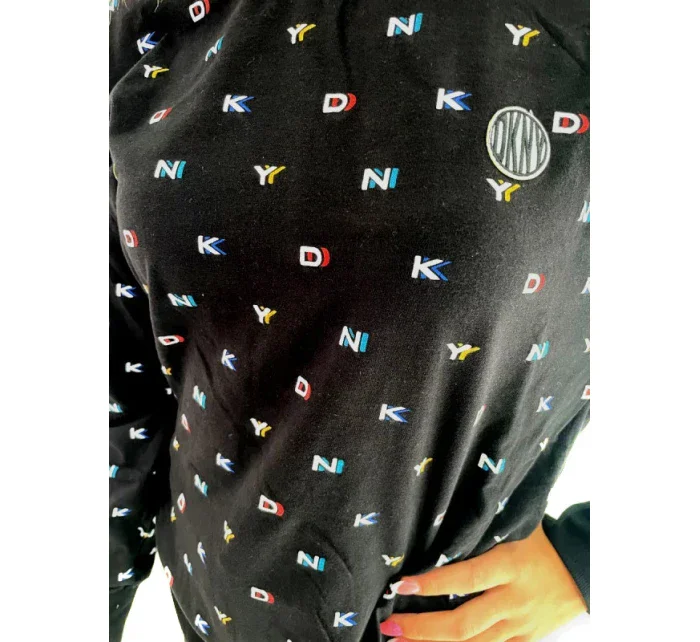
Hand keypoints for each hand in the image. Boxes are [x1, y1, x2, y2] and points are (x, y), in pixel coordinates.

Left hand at [379, 522, 586, 640]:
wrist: (585, 572)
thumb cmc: (542, 543)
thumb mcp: (515, 528)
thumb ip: (482, 527)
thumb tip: (441, 514)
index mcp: (510, 565)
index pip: (466, 577)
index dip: (433, 584)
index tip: (402, 585)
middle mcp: (514, 599)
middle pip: (464, 622)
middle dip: (424, 628)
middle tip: (391, 626)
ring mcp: (521, 625)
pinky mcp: (527, 640)